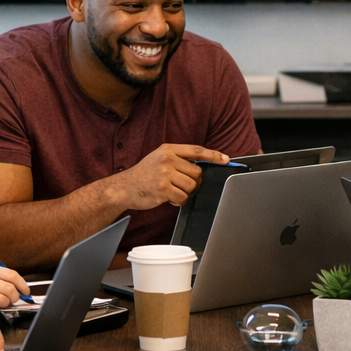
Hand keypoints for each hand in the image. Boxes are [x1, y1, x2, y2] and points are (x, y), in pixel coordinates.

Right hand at [109, 144, 228, 210]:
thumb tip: (201, 165)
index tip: (226, 159)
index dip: (213, 155)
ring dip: (185, 193)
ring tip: (172, 191)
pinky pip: (182, 198)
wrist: (123, 187)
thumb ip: (178, 159)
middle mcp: (167, 159)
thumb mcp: (159, 158)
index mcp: (168, 149)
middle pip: (197, 172)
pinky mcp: (162, 189)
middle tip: (181, 185)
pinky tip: (168, 198)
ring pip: (191, 186)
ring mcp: (164, 174)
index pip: (196, 150)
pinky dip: (178, 201)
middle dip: (193, 182)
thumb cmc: (143, 174)